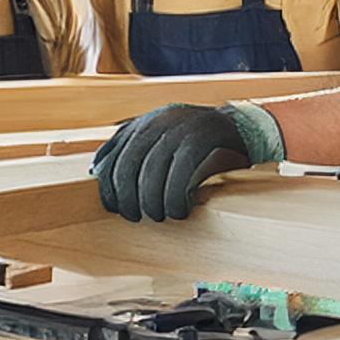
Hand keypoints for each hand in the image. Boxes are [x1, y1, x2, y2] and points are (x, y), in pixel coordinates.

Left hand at [92, 103, 252, 223]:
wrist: (241, 125)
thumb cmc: (195, 141)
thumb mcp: (160, 137)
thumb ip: (130, 147)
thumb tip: (97, 170)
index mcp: (142, 123)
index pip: (111, 157)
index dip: (108, 188)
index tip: (115, 209)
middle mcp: (156, 122)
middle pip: (128, 167)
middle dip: (129, 199)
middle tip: (137, 217)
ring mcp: (178, 128)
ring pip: (152, 172)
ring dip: (152, 202)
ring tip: (160, 216)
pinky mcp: (200, 138)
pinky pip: (180, 173)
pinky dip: (176, 197)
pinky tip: (179, 211)